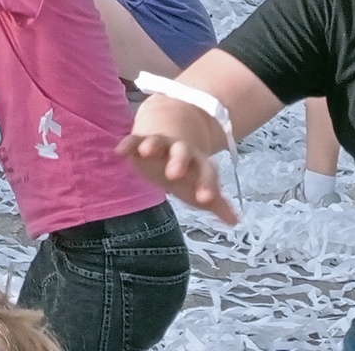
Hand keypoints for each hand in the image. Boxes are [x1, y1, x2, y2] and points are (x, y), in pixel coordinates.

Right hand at [116, 129, 236, 223]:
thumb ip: (215, 202)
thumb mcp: (199, 185)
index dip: (206, 185)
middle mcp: (180, 150)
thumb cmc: (186, 169)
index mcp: (198, 162)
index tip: (205, 199)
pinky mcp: (140, 140)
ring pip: (158, 141)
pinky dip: (127, 144)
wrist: (171, 132)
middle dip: (178, 162)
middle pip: (182, 153)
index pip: (206, 172)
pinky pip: (133, 139)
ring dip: (152, 145)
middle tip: (174, 174)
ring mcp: (160, 143)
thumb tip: (235, 221)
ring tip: (146, 151)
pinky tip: (119, 152)